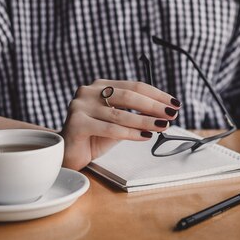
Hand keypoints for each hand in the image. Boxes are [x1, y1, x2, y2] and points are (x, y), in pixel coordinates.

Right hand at [60, 79, 180, 169]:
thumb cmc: (93, 136)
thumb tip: (163, 113)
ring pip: (120, 114)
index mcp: (100, 86)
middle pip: (128, 96)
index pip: (133, 86)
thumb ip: (135, 114)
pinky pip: (110, 128)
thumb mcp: (118, 122)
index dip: (156, 94)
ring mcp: (80, 106)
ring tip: (162, 126)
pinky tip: (145, 136)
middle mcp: (88, 91)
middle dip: (154, 105)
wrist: (66, 153)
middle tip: (172, 113)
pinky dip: (131, 133)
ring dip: (145, 120)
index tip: (173, 103)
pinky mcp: (77, 123)